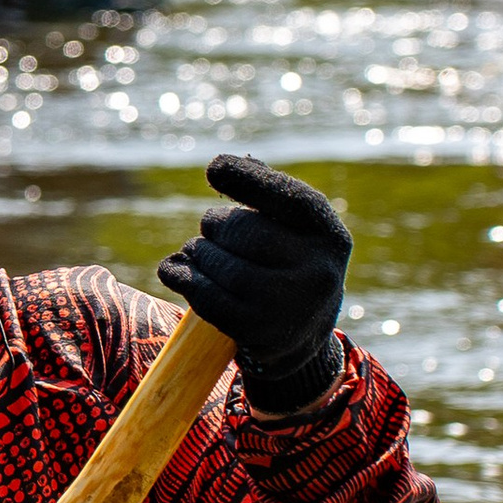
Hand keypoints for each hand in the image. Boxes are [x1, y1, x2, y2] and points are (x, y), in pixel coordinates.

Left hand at [156, 152, 350, 414]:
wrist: (301, 337)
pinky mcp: (259, 333)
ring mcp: (290, 306)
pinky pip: (207, 297)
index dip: (248, 179)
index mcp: (328, 235)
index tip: (214, 168)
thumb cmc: (286, 265)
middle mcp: (318, 270)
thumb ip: (266, 195)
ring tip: (197, 253)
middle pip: (242, 230)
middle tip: (210, 230)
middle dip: (215, 225)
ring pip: (220, 264)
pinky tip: (174, 271)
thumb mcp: (292, 231)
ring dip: (197, 253)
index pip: (287, 197)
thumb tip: (227, 165)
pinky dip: (182, 278)